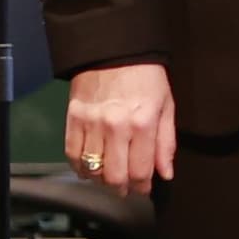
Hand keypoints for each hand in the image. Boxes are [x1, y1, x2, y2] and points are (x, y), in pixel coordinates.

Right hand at [64, 63, 179, 197]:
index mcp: (143, 124)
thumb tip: (165, 174)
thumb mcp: (166, 106)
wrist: (113, 49)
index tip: (143, 189)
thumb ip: (166, 142)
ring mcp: (91, 123)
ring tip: (108, 178)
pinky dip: (79, 167)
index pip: (140, 171)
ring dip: (100, 180)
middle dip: (122, 189)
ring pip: (92, 168)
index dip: (142, 187)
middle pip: (114, 176)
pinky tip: (88, 169)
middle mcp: (116, 127)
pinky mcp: (73, 117)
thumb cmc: (146, 77)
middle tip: (125, 189)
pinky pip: (72, 154)